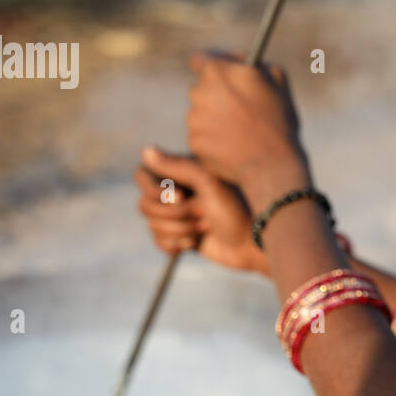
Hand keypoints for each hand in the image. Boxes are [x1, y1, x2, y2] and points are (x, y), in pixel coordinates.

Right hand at [135, 146, 267, 273]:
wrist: (253, 242)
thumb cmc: (237, 207)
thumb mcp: (209, 182)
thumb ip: (177, 166)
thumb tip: (146, 150)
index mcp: (181, 172)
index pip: (142, 177)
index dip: (156, 190)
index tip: (182, 195)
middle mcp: (175, 191)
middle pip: (144, 205)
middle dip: (175, 214)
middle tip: (204, 212)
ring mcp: (177, 215)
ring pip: (152, 225)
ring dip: (180, 229)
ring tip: (206, 226)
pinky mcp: (180, 236)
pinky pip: (159, 241)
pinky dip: (176, 244)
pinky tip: (197, 242)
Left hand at [186, 50, 306, 187]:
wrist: (272, 166)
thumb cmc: (279, 121)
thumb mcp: (278, 80)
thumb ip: (255, 63)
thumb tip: (242, 61)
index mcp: (218, 71)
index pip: (200, 59)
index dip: (213, 65)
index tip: (223, 75)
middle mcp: (199, 91)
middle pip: (202, 88)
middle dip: (219, 95)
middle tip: (240, 109)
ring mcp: (194, 118)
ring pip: (202, 113)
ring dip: (217, 118)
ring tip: (242, 132)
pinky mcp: (194, 142)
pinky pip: (203, 136)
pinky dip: (216, 140)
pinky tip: (235, 146)